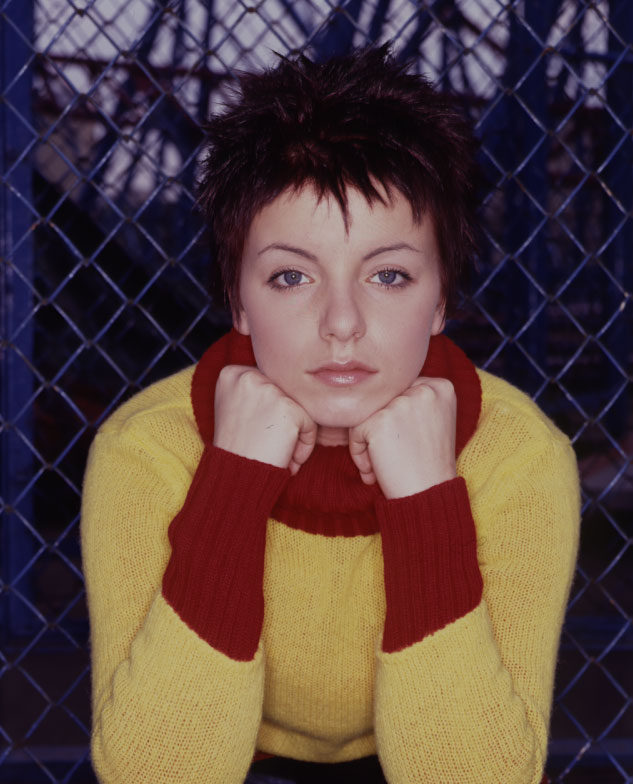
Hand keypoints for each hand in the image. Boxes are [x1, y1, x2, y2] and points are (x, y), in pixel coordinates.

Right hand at [214, 365, 317, 474]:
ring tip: (274, 452)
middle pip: (285, 394)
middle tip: (266, 445)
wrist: (235, 480)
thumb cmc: (237, 450)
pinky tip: (286, 458)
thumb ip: (255, 390)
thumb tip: (288, 380)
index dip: (268, 413)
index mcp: (232, 374)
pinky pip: (310, 424)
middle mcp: (248, 376)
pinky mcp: (288, 409)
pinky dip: (304, 445)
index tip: (255, 432)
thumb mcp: (234, 409)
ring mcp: (269, 391)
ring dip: (294, 435)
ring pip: (300, 408)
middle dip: (282, 424)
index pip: (269, 384)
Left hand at [348, 377, 456, 498]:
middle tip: (391, 456)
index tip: (405, 443)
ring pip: (367, 413)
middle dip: (379, 428)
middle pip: (383, 400)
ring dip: (367, 441)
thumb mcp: (433, 422)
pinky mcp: (381, 420)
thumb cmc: (428, 464)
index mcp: (441, 387)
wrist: (429, 497)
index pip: (401, 391)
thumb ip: (413, 400)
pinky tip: (373, 471)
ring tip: (380, 465)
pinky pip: (355, 429)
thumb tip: (372, 389)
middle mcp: (424, 389)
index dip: (395, 418)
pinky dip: (358, 451)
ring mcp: (402, 403)